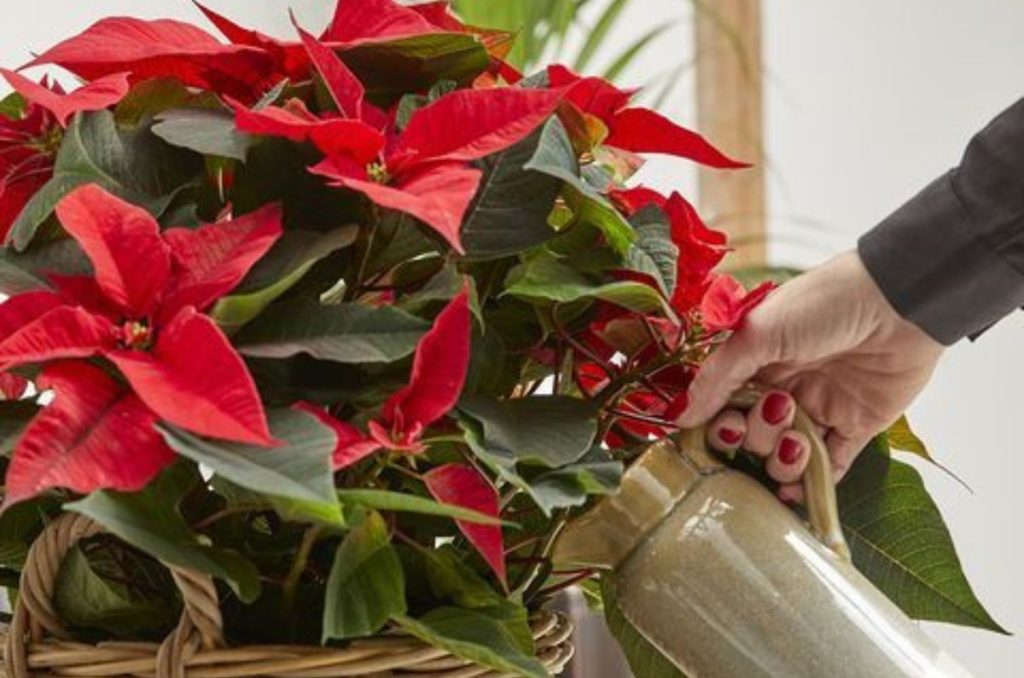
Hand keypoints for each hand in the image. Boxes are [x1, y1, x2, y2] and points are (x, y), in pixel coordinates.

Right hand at [676, 251, 943, 499]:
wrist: (901, 300)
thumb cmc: (824, 303)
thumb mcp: (758, 332)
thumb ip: (716, 377)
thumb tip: (678, 417)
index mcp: (756, 363)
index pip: (723, 408)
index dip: (719, 425)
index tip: (725, 428)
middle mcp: (784, 387)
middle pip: (753, 436)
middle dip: (758, 434)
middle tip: (778, 410)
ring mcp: (820, 408)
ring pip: (786, 456)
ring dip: (784, 460)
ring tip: (798, 443)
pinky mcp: (857, 426)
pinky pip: (830, 467)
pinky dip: (811, 485)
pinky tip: (796, 492)